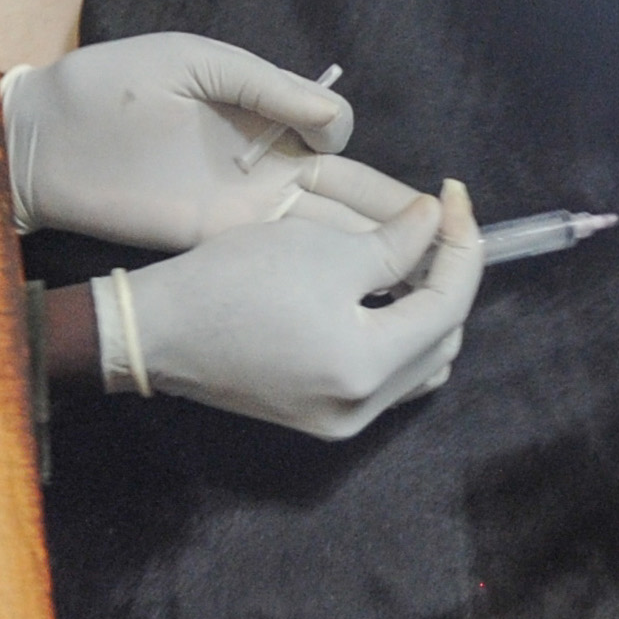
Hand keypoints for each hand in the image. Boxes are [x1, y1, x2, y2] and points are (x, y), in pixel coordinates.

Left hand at [3, 33, 417, 248]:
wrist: (44, 134)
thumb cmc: (113, 84)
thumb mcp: (198, 63)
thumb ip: (268, 86)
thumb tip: (336, 118)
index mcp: (262, 117)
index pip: (333, 139)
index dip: (353, 149)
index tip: (357, 157)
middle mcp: (262, 169)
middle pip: (343, 196)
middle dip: (393, 216)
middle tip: (448, 238)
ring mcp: (240, 210)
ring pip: (321, 233)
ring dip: (369, 252)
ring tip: (423, 273)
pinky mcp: (213, 240)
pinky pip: (277, 256)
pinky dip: (319, 272)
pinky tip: (359, 289)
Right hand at [105, 181, 482, 439]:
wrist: (157, 330)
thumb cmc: (236, 283)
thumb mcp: (323, 250)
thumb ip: (396, 242)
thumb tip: (437, 222)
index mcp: (369, 368)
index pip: (449, 305)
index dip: (462, 245)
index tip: (454, 196)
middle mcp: (363, 409)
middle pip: (442, 342)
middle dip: (448, 280)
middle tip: (435, 226)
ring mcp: (341, 422)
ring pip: (418, 365)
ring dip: (426, 312)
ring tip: (414, 259)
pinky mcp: (318, 417)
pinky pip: (383, 378)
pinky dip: (395, 336)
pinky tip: (381, 296)